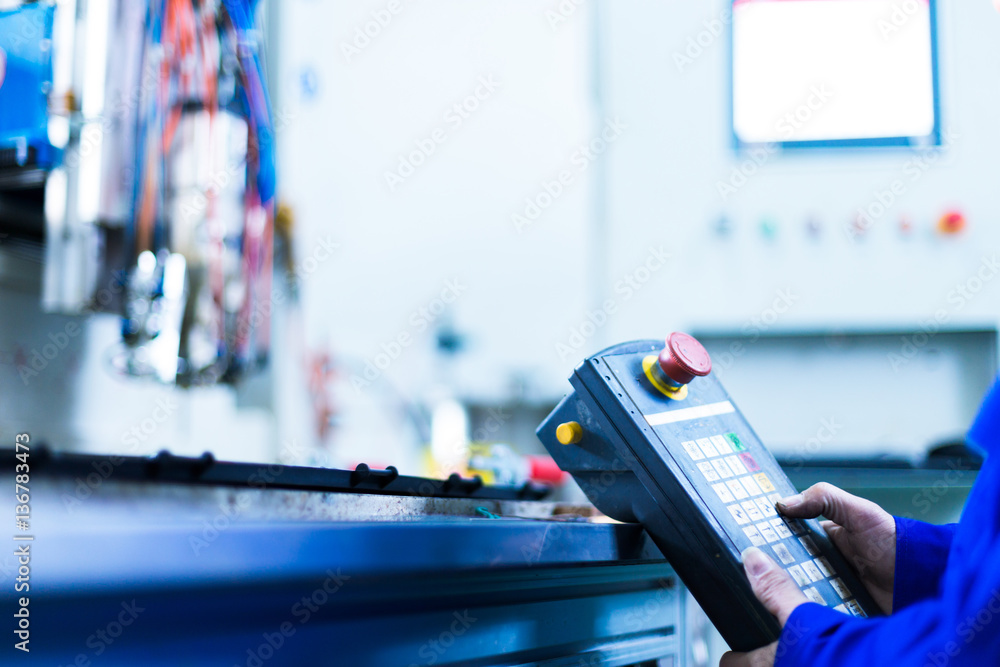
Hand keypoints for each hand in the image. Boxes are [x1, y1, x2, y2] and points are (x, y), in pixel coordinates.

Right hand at [720, 483, 895, 665]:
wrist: (926, 585)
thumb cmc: (898, 546)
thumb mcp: (861, 512)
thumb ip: (825, 498)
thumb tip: (784, 503)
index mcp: (820, 538)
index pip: (782, 535)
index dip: (762, 535)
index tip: (741, 535)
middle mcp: (818, 564)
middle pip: (781, 566)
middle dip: (768, 568)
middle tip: (749, 567)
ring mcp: (824, 589)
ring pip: (790, 590)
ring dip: (781, 591)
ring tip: (765, 591)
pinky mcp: (832, 611)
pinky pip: (808, 611)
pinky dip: (799, 610)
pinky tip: (790, 609)